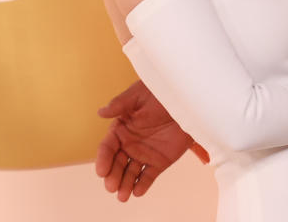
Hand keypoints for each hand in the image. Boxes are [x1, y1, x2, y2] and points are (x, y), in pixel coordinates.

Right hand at [95, 80, 206, 200]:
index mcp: (121, 129)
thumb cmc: (160, 91)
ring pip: (130, 173)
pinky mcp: (160, 161)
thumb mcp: (139, 95)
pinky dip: (143, 185)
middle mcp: (129, 144)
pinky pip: (148, 176)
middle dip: (113, 176)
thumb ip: (120, 104)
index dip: (103, 159)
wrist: (186, 99)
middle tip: (112, 187)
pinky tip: (138, 192)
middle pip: (117, 164)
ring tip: (123, 196)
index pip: (107, 148)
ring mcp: (144, 154)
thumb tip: (101, 112)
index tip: (101, 171)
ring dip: (125, 184)